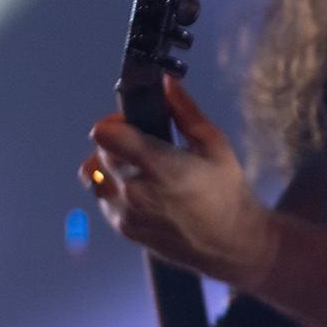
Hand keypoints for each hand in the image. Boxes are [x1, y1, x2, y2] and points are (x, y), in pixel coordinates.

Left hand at [86, 75, 273, 287]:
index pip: (105, 135)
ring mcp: (125, 213)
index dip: (114, 122)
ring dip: (110, 165)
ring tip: (139, 168)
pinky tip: (144, 189)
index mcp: (159, 167)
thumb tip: (168, 82)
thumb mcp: (215, 145)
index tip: (131, 122)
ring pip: (94, 174)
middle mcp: (135, 191)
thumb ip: (185, 111)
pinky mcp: (123, 228)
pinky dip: (115, 187)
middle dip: (118, 141)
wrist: (232, 244)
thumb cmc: (228, 192)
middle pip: (100, 150)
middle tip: (145, 143)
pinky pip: (103, 197)